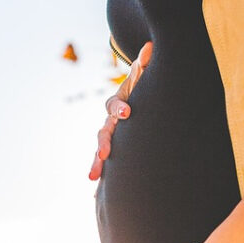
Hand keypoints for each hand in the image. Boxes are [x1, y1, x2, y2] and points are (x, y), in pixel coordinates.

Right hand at [88, 40, 153, 180]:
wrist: (133, 104)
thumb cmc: (142, 91)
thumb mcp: (144, 78)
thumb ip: (145, 66)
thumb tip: (150, 46)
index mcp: (118, 103)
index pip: (116, 104)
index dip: (121, 108)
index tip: (128, 113)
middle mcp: (110, 122)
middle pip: (103, 132)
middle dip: (103, 144)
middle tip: (104, 154)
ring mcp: (109, 137)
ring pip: (100, 151)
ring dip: (96, 164)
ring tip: (93, 178)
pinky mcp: (113, 152)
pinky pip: (106, 166)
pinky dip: (102, 180)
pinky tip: (96, 196)